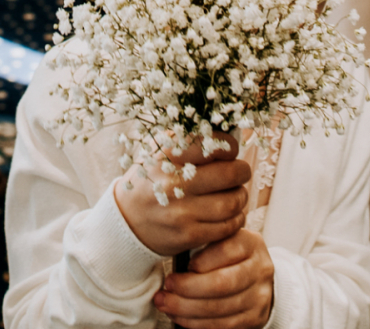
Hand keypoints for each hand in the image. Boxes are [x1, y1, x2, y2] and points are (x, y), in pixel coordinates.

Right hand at [114, 134, 249, 257]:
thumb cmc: (150, 181)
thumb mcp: (159, 153)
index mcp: (167, 156)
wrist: (127, 220)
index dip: (229, 147)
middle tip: (240, 172)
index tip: (229, 151)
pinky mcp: (190, 235)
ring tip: (234, 193)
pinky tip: (229, 213)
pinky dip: (236, 218)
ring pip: (232, 202)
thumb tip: (227, 135)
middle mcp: (174, 183)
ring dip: (240, 196)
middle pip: (230, 174)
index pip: (212, 145)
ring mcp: (182, 212)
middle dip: (242, 171)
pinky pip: (228, 226)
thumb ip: (188, 141)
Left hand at [154, 229, 274, 328]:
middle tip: (167, 286)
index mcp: (250, 243)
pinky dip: (196, 322)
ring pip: (220, 307)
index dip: (199, 261)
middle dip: (188, 287)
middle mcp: (260, 269)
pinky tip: (180, 316)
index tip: (181, 265)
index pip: (225, 251)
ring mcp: (260, 296)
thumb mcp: (221, 241)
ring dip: (186, 308)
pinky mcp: (255, 318)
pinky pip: (223, 324)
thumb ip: (204, 244)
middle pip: (222, 283)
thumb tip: (174, 256)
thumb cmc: (229, 257)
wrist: (255, 279)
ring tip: (166, 303)